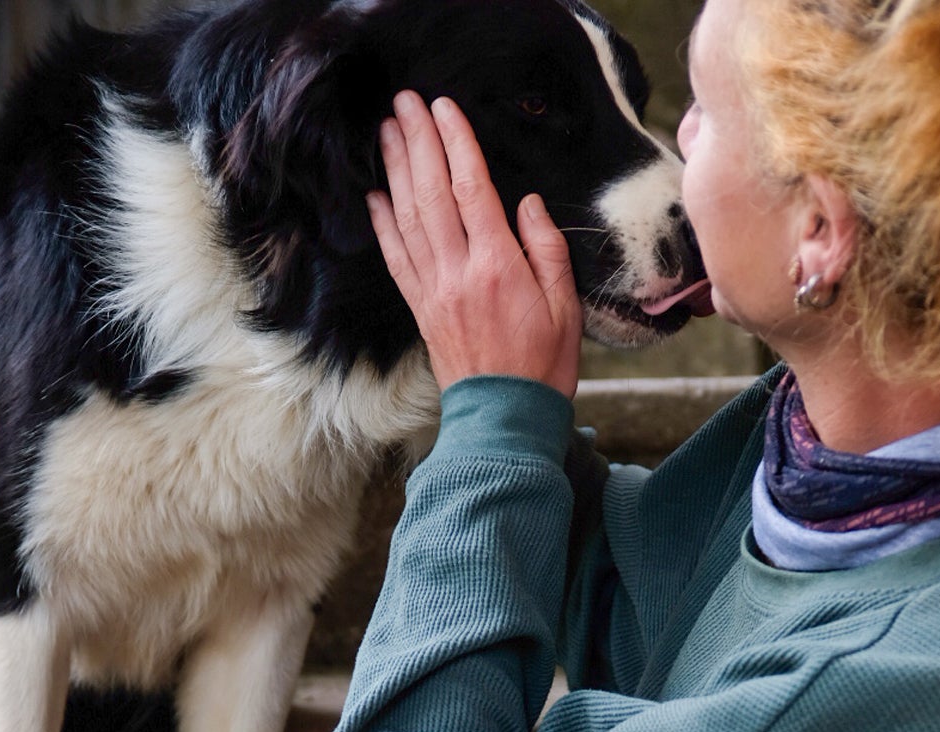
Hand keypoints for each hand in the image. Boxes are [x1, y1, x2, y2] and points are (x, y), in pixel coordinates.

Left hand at [367, 91, 582, 399]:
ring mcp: (434, 292)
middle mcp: (458, 273)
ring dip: (395, 171)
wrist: (506, 420)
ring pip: (408, 219)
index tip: (443, 107)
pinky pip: (397, 260)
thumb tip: (527, 204)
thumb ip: (547, 250)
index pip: (470, 188)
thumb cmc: (543, 366)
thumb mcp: (566, 306)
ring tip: (387, 132)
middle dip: (416, 142)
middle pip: (430, 194)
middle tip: (404, 102)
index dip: (455, 142)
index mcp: (497, 265)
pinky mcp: (421, 310)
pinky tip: (374, 197)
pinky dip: (383, 225)